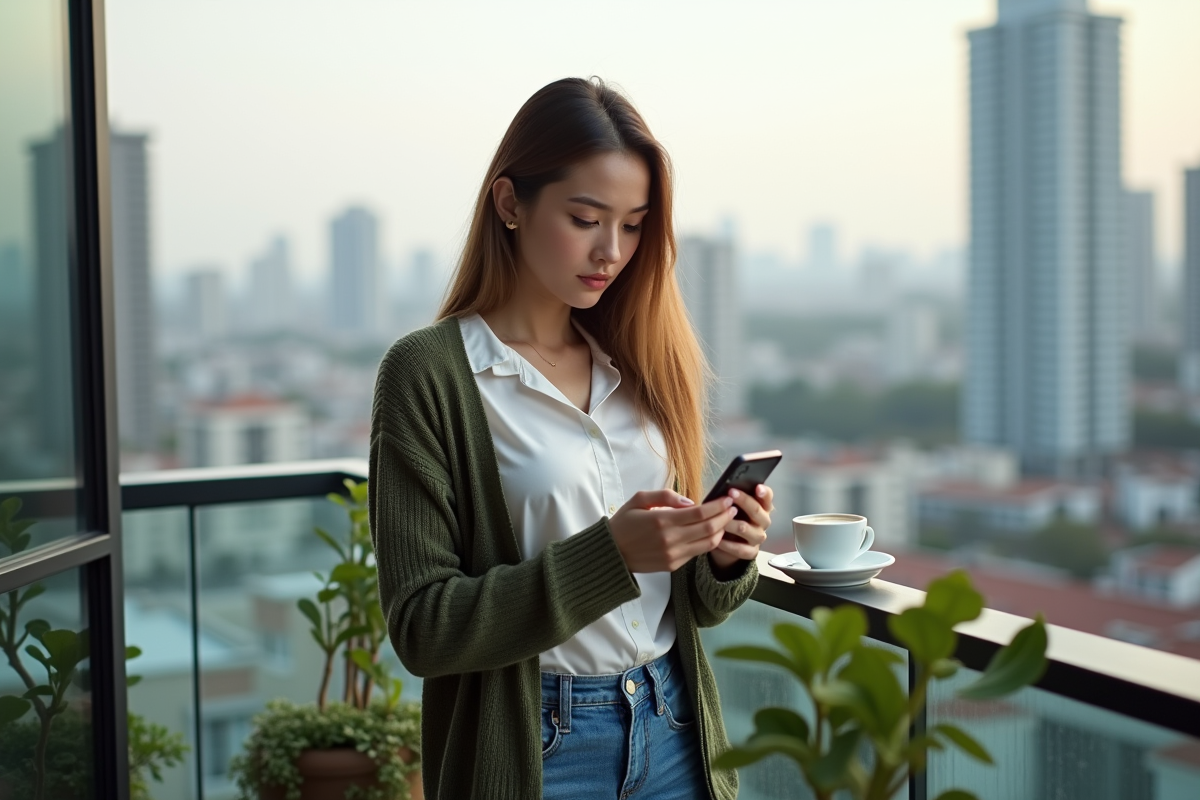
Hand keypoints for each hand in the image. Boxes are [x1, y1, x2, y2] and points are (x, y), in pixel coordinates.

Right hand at [607, 490, 739, 572]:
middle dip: (725, 517)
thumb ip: (665, 496)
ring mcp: (673, 555)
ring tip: (726, 520)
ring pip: (708, 543)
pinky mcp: (673, 565)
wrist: (612, 553)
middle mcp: (671, 539)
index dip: (718, 506)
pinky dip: (708, 542)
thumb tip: (690, 501)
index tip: (727, 499)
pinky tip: (711, 533)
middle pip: (709, 528)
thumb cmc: (624, 523)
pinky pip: (697, 553)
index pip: (700, 513)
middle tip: (732, 508)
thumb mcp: (639, 500)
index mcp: (662, 520)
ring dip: (721, 531)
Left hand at [709, 484, 773, 570]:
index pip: (768, 497)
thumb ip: (733, 498)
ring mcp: (758, 537)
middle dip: (743, 501)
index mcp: (762, 507)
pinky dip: (728, 545)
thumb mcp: (733, 506)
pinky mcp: (752, 552)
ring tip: (719, 521)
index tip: (757, 487)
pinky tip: (718, 541)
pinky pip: (740, 549)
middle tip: (730, 493)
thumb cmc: (732, 519)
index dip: (764, 492)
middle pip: (756, 510)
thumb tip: (724, 489)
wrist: (729, 544)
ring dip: (731, 524)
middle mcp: (763, 521)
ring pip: (745, 529)